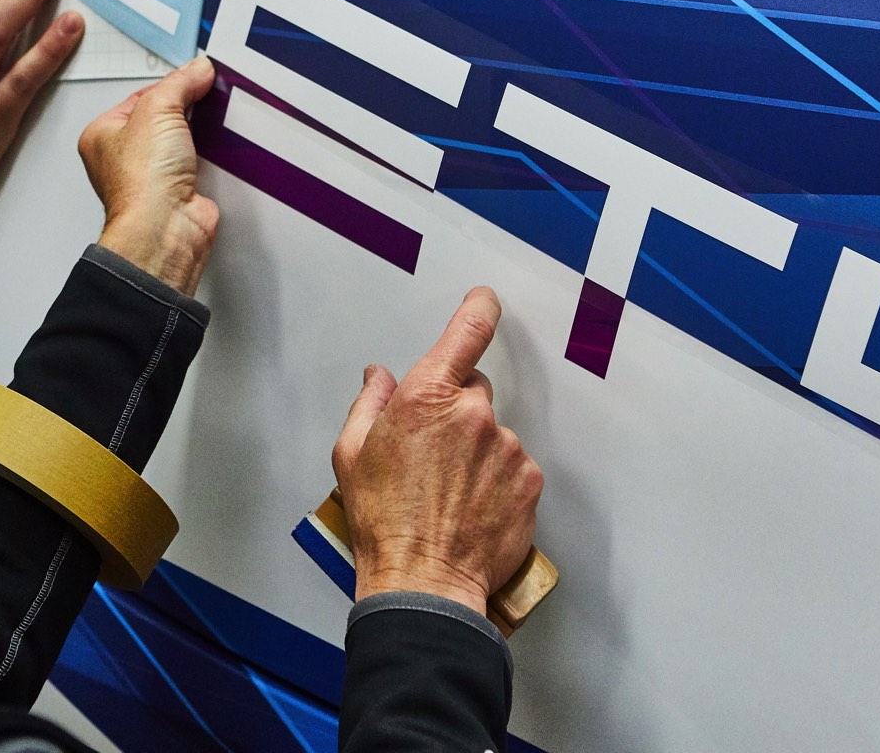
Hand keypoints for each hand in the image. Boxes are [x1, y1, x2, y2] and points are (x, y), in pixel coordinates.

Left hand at [78, 57, 219, 295]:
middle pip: (164, 118)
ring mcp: (153, 176)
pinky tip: (218, 149)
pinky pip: (200, 163)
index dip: (169, 85)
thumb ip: (179, 84)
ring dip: (200, 134)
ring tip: (211, 124)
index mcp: (103, 135)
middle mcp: (124, 158)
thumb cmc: (141, 182)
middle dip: (186, 109)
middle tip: (203, 97)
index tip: (193, 75)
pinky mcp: (179, 191)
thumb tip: (196, 69)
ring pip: (184, 141)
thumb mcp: (158, 110)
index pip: (140, 96)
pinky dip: (212, 156)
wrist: (165, 228)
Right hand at [332, 287, 543, 615]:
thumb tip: (380, 377)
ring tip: (449, 492)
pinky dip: (497, 480)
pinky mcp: (528, 481)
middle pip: (474, 389)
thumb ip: (370, 403)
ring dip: (477, 450)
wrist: (424, 579)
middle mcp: (473, 414)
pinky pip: (514, 466)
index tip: (484, 299)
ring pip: (494, 433)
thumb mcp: (351, 452)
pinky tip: (472, 506)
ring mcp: (506, 447)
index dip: (479, 307)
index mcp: (427, 397)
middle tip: (432, 452)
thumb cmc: (382, 520)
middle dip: (456, 409)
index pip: (466, 331)